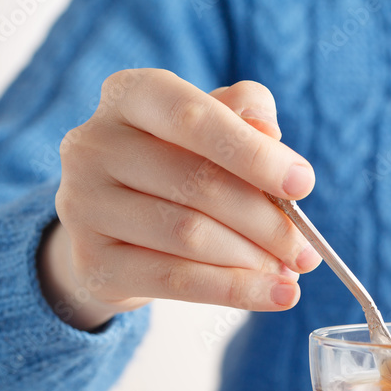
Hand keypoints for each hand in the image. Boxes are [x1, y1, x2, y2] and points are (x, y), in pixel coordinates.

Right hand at [43, 69, 320, 330]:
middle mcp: (94, 144)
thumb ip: (246, 118)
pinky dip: (236, 291)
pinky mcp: (92, 263)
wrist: (117, 231)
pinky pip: (176, 281)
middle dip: (266, 222)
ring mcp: (83, 205)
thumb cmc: (179, 166)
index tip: (303, 184)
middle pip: (199, 184)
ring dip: (254, 259)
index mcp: (130, 96)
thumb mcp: (214, 131)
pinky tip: (277, 295)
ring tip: (289, 271)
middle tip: (306, 250)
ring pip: (189, 235)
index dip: (254, 153)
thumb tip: (269, 134)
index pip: (194, 117)